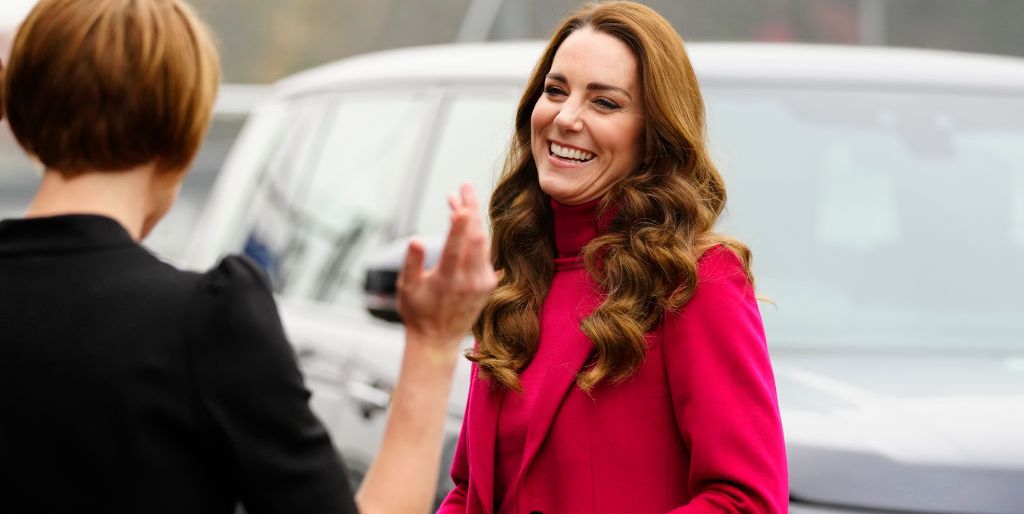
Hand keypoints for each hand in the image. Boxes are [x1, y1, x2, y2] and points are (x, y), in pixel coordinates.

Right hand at [396, 183, 497, 345]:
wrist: (438, 340)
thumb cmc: (417, 313)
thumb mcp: (407, 289)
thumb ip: (412, 263)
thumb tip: (415, 240)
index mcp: (448, 280)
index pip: (457, 247)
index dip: (459, 224)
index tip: (461, 203)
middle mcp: (469, 280)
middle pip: (475, 237)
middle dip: (471, 208)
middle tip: (464, 185)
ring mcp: (482, 282)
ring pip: (483, 242)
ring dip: (473, 219)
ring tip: (459, 200)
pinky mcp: (488, 283)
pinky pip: (485, 252)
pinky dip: (476, 235)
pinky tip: (466, 222)